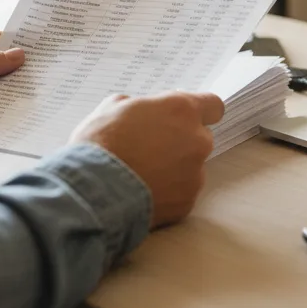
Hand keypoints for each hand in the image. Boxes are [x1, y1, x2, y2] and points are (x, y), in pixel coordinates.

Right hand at [69, 93, 224, 228]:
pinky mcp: (187, 202)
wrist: (93, 190)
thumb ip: (140, 105)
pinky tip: (143, 190)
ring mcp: (195, 174)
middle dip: (181, 141)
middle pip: (201, 138)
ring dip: (174, 167)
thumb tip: (143, 112)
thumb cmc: (101, 143)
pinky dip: (168, 192)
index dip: (200, 111)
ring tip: (143, 173)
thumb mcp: (113, 106)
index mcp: (182, 111)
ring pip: (192, 167)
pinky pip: (182, 192)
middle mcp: (197, 141)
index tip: (186, 117)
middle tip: (151, 146)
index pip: (213, 105)